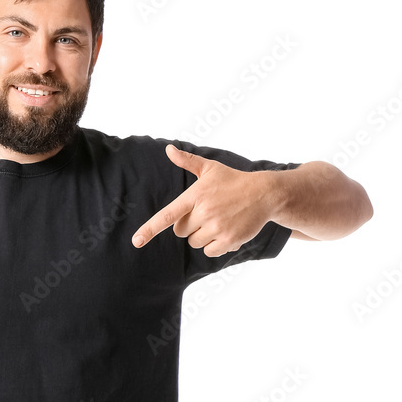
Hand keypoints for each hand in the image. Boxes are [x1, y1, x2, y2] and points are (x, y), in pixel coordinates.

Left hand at [131, 144, 270, 256]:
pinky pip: (210, 251)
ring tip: (219, 220)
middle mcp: (204, 212)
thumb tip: (168, 149)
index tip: (136, 241)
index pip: (168, 215)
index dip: (150, 229)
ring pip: (195, 242)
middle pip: (181, 232)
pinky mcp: (229, 240)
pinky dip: (216, 246)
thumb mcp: (210, 168)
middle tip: (207, 213)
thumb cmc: (233, 180)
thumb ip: (187, 161)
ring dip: (203, 236)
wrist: (265, 194)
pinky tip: (227, 231)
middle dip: (190, 226)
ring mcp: (217, 227)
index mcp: (195, 196)